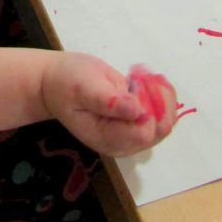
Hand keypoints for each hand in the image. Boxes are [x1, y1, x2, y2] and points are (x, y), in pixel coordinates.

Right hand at [41, 53, 176, 156]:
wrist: (57, 84)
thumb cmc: (68, 82)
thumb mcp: (83, 86)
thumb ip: (108, 101)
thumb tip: (136, 110)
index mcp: (107, 139)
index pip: (144, 132)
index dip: (147, 107)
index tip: (134, 84)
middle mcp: (123, 144)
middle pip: (159, 130)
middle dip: (157, 100)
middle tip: (138, 78)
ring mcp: (131, 136)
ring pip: (165, 122)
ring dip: (160, 96)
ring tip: (139, 78)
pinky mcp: (136, 125)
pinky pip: (161, 116)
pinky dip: (160, 96)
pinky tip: (145, 82)